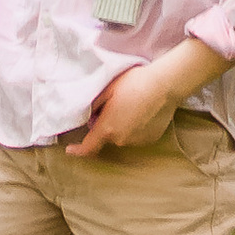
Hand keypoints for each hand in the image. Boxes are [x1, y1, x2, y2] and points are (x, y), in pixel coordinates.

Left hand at [66, 58, 183, 156]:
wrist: (164, 85)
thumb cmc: (134, 83)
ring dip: (121, 125)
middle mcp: (121, 140)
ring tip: (131, 104)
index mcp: (107, 129)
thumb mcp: (108, 89)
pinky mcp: (151, 139)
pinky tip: (142, 110)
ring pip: (122, 135)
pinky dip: (135, 127)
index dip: (77, 151)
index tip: (70, 150)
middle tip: (112, 104)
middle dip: (105, 125)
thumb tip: (87, 115)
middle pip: (107, 136)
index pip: (88, 148)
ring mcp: (137, 141)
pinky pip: (137, 135)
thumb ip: (94, 105)